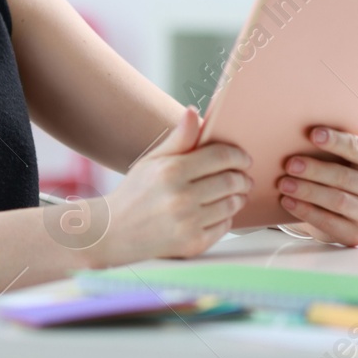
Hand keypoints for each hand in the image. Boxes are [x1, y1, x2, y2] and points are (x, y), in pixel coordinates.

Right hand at [88, 106, 251, 265]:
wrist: (113, 233)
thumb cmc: (135, 194)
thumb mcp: (152, 160)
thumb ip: (179, 138)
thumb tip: (193, 113)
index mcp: (172, 171)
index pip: (221, 157)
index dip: (238, 156)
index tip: (243, 158)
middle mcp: (181, 198)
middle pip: (231, 181)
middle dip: (242, 177)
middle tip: (243, 177)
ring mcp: (188, 223)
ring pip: (231, 204)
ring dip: (239, 197)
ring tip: (235, 193)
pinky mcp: (193, 244)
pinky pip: (225, 226)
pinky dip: (227, 218)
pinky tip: (220, 212)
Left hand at [276, 123, 357, 246]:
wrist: (345, 209)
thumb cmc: (341, 171)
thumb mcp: (344, 157)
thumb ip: (334, 145)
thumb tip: (300, 132)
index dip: (337, 141)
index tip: (313, 134)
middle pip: (345, 177)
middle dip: (315, 170)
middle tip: (290, 164)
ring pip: (337, 201)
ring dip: (308, 191)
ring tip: (284, 183)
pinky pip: (330, 223)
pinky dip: (306, 211)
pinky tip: (288, 201)